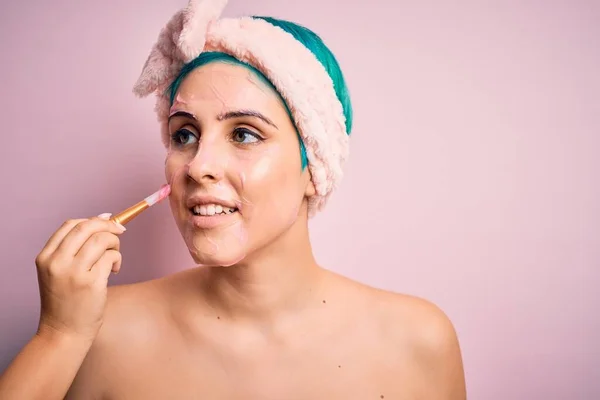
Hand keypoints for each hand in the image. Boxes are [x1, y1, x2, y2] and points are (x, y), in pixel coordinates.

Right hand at [34, 214, 125, 342]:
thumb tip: (105, 218)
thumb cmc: (66, 301)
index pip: (70, 224)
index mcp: (46, 257)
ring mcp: (74, 273)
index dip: (93, 220)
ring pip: (102, 239)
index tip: (107, 222)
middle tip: (119, 232)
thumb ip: (74, 249)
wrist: (63, 332)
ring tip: (114, 257)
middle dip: (108, 226)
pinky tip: (114, 270)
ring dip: (114, 243)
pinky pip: (111, 257)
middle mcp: (57, 262)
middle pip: (87, 227)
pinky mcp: (91, 283)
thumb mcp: (58, 272)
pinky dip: (117, 259)